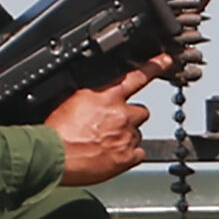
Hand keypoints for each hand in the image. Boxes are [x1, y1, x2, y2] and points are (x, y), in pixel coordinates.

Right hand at [46, 55, 170, 184]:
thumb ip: (95, 96)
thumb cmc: (57, 132)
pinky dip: (128, 155)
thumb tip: (101, 96)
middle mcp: (121, 114)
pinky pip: (138, 153)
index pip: (136, 76)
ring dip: (126, 137)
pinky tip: (112, 156)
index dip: (153, 67)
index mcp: (106, 96)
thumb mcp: (73, 100)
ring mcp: (127, 136)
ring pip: (137, 134)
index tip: (165, 61)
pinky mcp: (128, 157)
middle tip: (112, 126)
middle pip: (140, 112)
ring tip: (104, 144)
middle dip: (129, 118)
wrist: (54, 157)